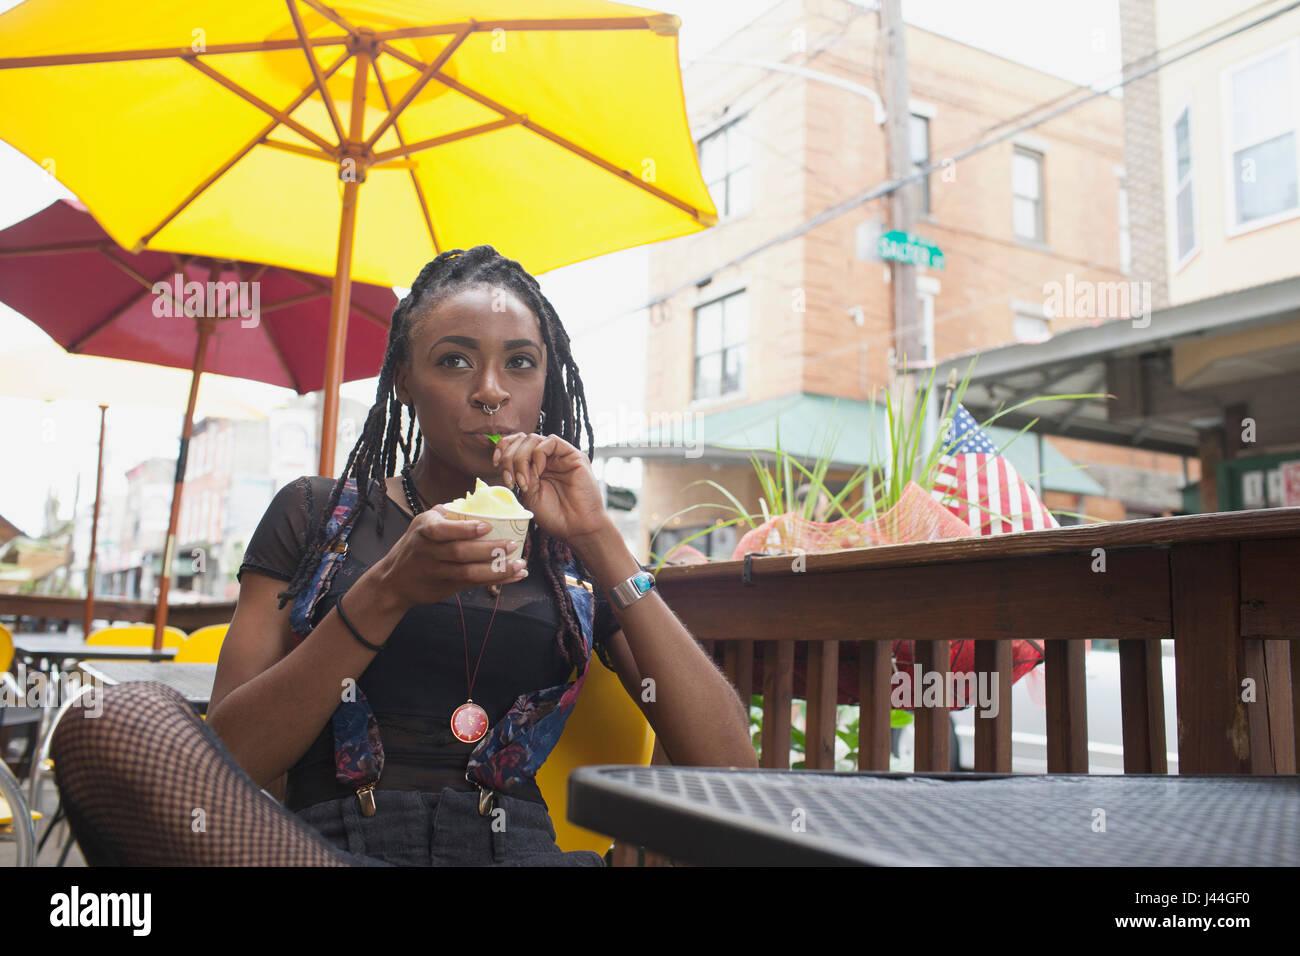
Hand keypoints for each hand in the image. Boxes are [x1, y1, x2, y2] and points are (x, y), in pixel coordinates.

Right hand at [373, 504, 527, 610]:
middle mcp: (428, 552)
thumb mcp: (422, 524)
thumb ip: (447, 515)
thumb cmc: (416, 545)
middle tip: (512, 544)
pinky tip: (515, 576)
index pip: (443, 530)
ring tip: (519, 564)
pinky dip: (496, 580)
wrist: (393, 580)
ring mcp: (436, 572)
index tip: (487, 526)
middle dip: (489, 550)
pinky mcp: (445, 588)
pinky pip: (473, 584)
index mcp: (424, 530)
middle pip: (460, 553)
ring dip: (497, 570)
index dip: (465, 529)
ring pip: (468, 573)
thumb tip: (482, 500)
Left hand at [492, 432, 610, 544]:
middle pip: (521, 440)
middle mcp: (547, 458)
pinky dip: (538, 454)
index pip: (515, 444)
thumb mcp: (529, 495)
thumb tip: (509, 461)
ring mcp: (560, 456)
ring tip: (525, 481)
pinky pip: (551, 441)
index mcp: (535, 466)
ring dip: (522, 458)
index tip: (495, 464)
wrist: (577, 528)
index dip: (502, 449)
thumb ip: (521, 475)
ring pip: (533, 438)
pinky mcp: (574, 455)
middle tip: (512, 481)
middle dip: (509, 458)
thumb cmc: (555, 516)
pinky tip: (539, 471)